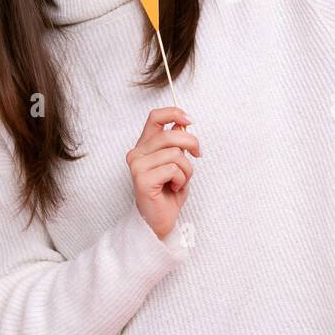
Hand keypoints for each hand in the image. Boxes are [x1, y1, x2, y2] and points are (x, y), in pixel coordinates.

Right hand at [126, 107, 199, 238]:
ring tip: (180, 180)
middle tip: (198, 154)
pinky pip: (173, 169)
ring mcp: (137, 166)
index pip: (154, 117)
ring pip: (175, 154)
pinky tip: (174, 188)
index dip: (174, 113)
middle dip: (191, 143)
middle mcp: (137, 153)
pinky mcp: (142, 179)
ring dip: (186, 169)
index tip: (189, 120)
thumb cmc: (168, 193)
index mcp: (144, 146)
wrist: (160, 221)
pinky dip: (181, 179)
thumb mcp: (176, 162)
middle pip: (170, 135)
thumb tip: (183, 124)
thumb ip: (176, 144)